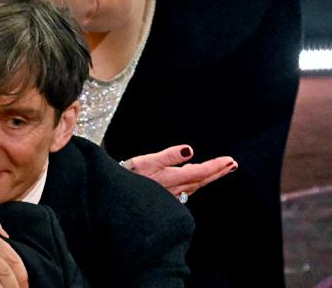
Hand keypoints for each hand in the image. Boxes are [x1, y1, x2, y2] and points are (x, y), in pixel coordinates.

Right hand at [121, 144, 236, 198]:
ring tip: (220, 170)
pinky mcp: (165, 198)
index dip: (216, 166)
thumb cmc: (128, 177)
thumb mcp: (146, 162)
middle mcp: (176, 189)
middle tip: (232, 165)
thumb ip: (169, 156)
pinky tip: (195, 181)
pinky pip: (187, 190)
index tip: (230, 160)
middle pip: (202, 180)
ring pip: (196, 185)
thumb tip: (189, 150)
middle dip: (218, 172)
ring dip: (209, 177)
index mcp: (173, 178)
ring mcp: (171, 195)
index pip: (201, 171)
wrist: (115, 197)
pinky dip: (196, 182)